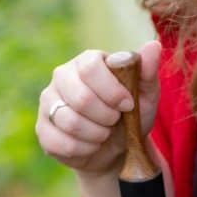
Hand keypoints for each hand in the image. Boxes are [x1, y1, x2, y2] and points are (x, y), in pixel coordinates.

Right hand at [35, 39, 161, 176]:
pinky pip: (61, 143)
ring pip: (70, 122)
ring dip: (97, 134)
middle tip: (115, 121)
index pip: (90, 67)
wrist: (116, 149)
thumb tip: (154, 46)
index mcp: (86, 61)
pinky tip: (91, 146)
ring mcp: (48, 102)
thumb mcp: (146, 95)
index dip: (112, 91)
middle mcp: (62, 76)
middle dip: (106, 116)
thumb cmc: (130, 116)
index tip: (127, 104)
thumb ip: (148, 71)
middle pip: (81, 97)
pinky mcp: (42, 129)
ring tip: (105, 133)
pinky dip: (84, 150)